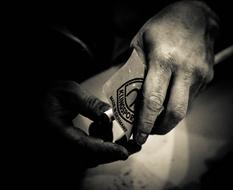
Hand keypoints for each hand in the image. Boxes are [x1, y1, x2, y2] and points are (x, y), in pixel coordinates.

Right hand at [44, 80, 128, 166]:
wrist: (35, 101)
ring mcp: (63, 148)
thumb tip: (111, 116)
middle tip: (132, 145)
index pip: (85, 147)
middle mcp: (60, 145)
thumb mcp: (68, 93)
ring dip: (108, 148)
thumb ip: (90, 104)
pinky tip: (101, 129)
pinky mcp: (67, 147)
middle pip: (91, 157)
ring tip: (119, 134)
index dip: (106, 150)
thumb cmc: (47, 94)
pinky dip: (100, 145)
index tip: (124, 151)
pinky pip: (86, 152)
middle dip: (113, 152)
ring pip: (90, 157)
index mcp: (57, 132)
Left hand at [131, 1, 218, 144]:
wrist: (196, 15)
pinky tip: (169, 102)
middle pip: (174, 112)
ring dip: (168, 119)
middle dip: (160, 128)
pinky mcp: (207, 76)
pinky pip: (191, 99)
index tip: (138, 136)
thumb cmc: (163, 26)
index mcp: (163, 59)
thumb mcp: (140, 41)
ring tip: (156, 119)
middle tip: (148, 132)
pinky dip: (177, 106)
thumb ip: (134, 68)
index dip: (145, 122)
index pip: (153, 100)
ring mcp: (199, 74)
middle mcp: (185, 69)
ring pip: (184, 109)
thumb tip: (127, 93)